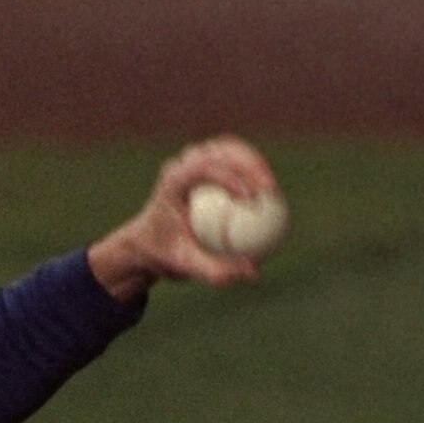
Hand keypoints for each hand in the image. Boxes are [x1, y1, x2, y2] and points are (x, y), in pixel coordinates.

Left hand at [87, 136, 282, 301]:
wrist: (150, 242)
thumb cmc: (166, 254)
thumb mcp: (185, 266)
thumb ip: (216, 271)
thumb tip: (253, 272)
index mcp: (172, 181)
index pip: (203, 169)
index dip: (230, 177)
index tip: (252, 198)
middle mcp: (182, 164)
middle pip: (221, 151)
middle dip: (251, 164)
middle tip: (271, 190)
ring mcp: (195, 160)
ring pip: (231, 149)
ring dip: (256, 163)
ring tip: (273, 188)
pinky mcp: (207, 164)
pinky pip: (235, 162)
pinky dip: (253, 172)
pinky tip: (269, 191)